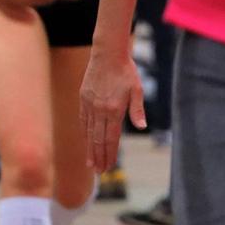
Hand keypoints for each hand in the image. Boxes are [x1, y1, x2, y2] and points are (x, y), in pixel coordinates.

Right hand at [79, 45, 145, 173]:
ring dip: (90, 148)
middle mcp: (99, 109)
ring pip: (88, 131)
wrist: (108, 53)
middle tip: (98, 172)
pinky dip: (84, 132)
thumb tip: (141, 127)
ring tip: (90, 163)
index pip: (111, 138)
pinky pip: (83, 119)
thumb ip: (137, 109)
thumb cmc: (126, 71)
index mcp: (114, 110)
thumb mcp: (137, 89)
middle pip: (98, 139)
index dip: (110, 154)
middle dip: (98, 157)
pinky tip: (86, 140)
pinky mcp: (83, 97)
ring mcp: (90, 104)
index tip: (108, 167)